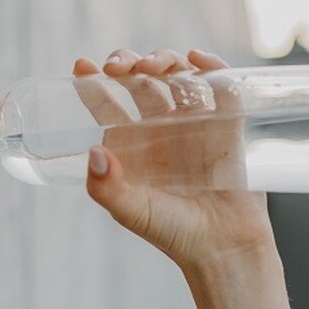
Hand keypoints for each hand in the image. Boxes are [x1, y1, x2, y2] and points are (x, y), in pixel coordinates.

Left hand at [74, 48, 276, 271]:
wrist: (222, 249)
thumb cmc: (172, 232)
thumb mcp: (130, 211)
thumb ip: (106, 186)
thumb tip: (93, 152)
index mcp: (130, 143)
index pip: (106, 103)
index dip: (92, 82)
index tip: (81, 65)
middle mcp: (159, 128)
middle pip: (141, 81)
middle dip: (128, 64)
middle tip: (119, 66)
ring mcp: (193, 124)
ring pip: (176, 77)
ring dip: (164, 61)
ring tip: (153, 66)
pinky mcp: (227, 126)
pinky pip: (221, 89)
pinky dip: (212, 68)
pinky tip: (198, 60)